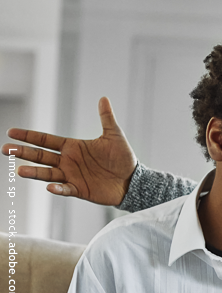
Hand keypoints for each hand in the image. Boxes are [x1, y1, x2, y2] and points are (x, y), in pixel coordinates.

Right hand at [2, 97, 136, 205]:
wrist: (132, 180)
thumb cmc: (123, 157)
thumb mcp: (114, 136)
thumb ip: (106, 118)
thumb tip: (104, 98)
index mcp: (73, 147)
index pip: (46, 140)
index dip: (29, 136)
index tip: (11, 132)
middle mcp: (68, 161)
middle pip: (41, 156)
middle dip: (23, 152)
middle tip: (6, 149)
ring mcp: (72, 176)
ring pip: (48, 173)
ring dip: (34, 172)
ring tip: (19, 170)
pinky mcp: (79, 189)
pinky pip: (65, 189)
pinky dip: (57, 188)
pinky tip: (49, 186)